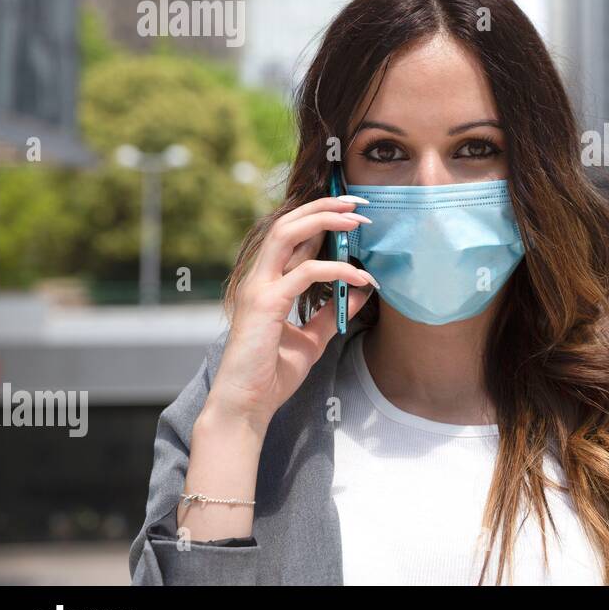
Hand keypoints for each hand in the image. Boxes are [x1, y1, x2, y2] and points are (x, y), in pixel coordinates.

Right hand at [207, 196, 377, 428]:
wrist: (247, 405)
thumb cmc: (272, 373)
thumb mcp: (312, 338)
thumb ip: (332, 312)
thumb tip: (362, 290)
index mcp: (267, 283)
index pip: (293, 237)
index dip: (321, 218)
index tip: (353, 213)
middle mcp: (259, 278)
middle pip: (287, 223)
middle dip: (323, 207)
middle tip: (357, 204)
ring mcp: (258, 288)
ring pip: (287, 234)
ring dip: (325, 221)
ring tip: (356, 220)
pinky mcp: (265, 304)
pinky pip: (306, 273)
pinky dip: (337, 270)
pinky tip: (360, 276)